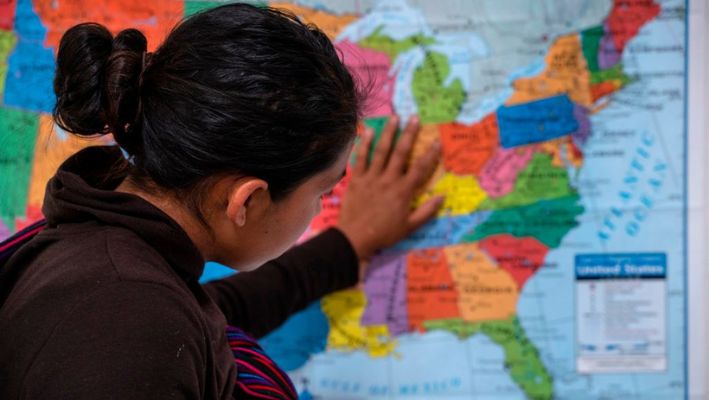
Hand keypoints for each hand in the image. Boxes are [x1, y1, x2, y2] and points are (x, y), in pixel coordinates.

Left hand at [336, 115, 442, 261]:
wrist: (355, 238)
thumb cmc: (384, 234)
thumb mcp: (409, 227)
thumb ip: (426, 211)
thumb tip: (442, 197)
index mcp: (403, 192)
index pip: (420, 168)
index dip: (430, 154)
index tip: (437, 141)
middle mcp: (388, 180)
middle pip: (401, 153)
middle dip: (409, 134)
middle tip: (414, 118)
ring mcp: (371, 178)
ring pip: (381, 151)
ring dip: (388, 133)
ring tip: (394, 118)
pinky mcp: (356, 179)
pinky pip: (360, 158)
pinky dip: (364, 144)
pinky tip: (368, 131)